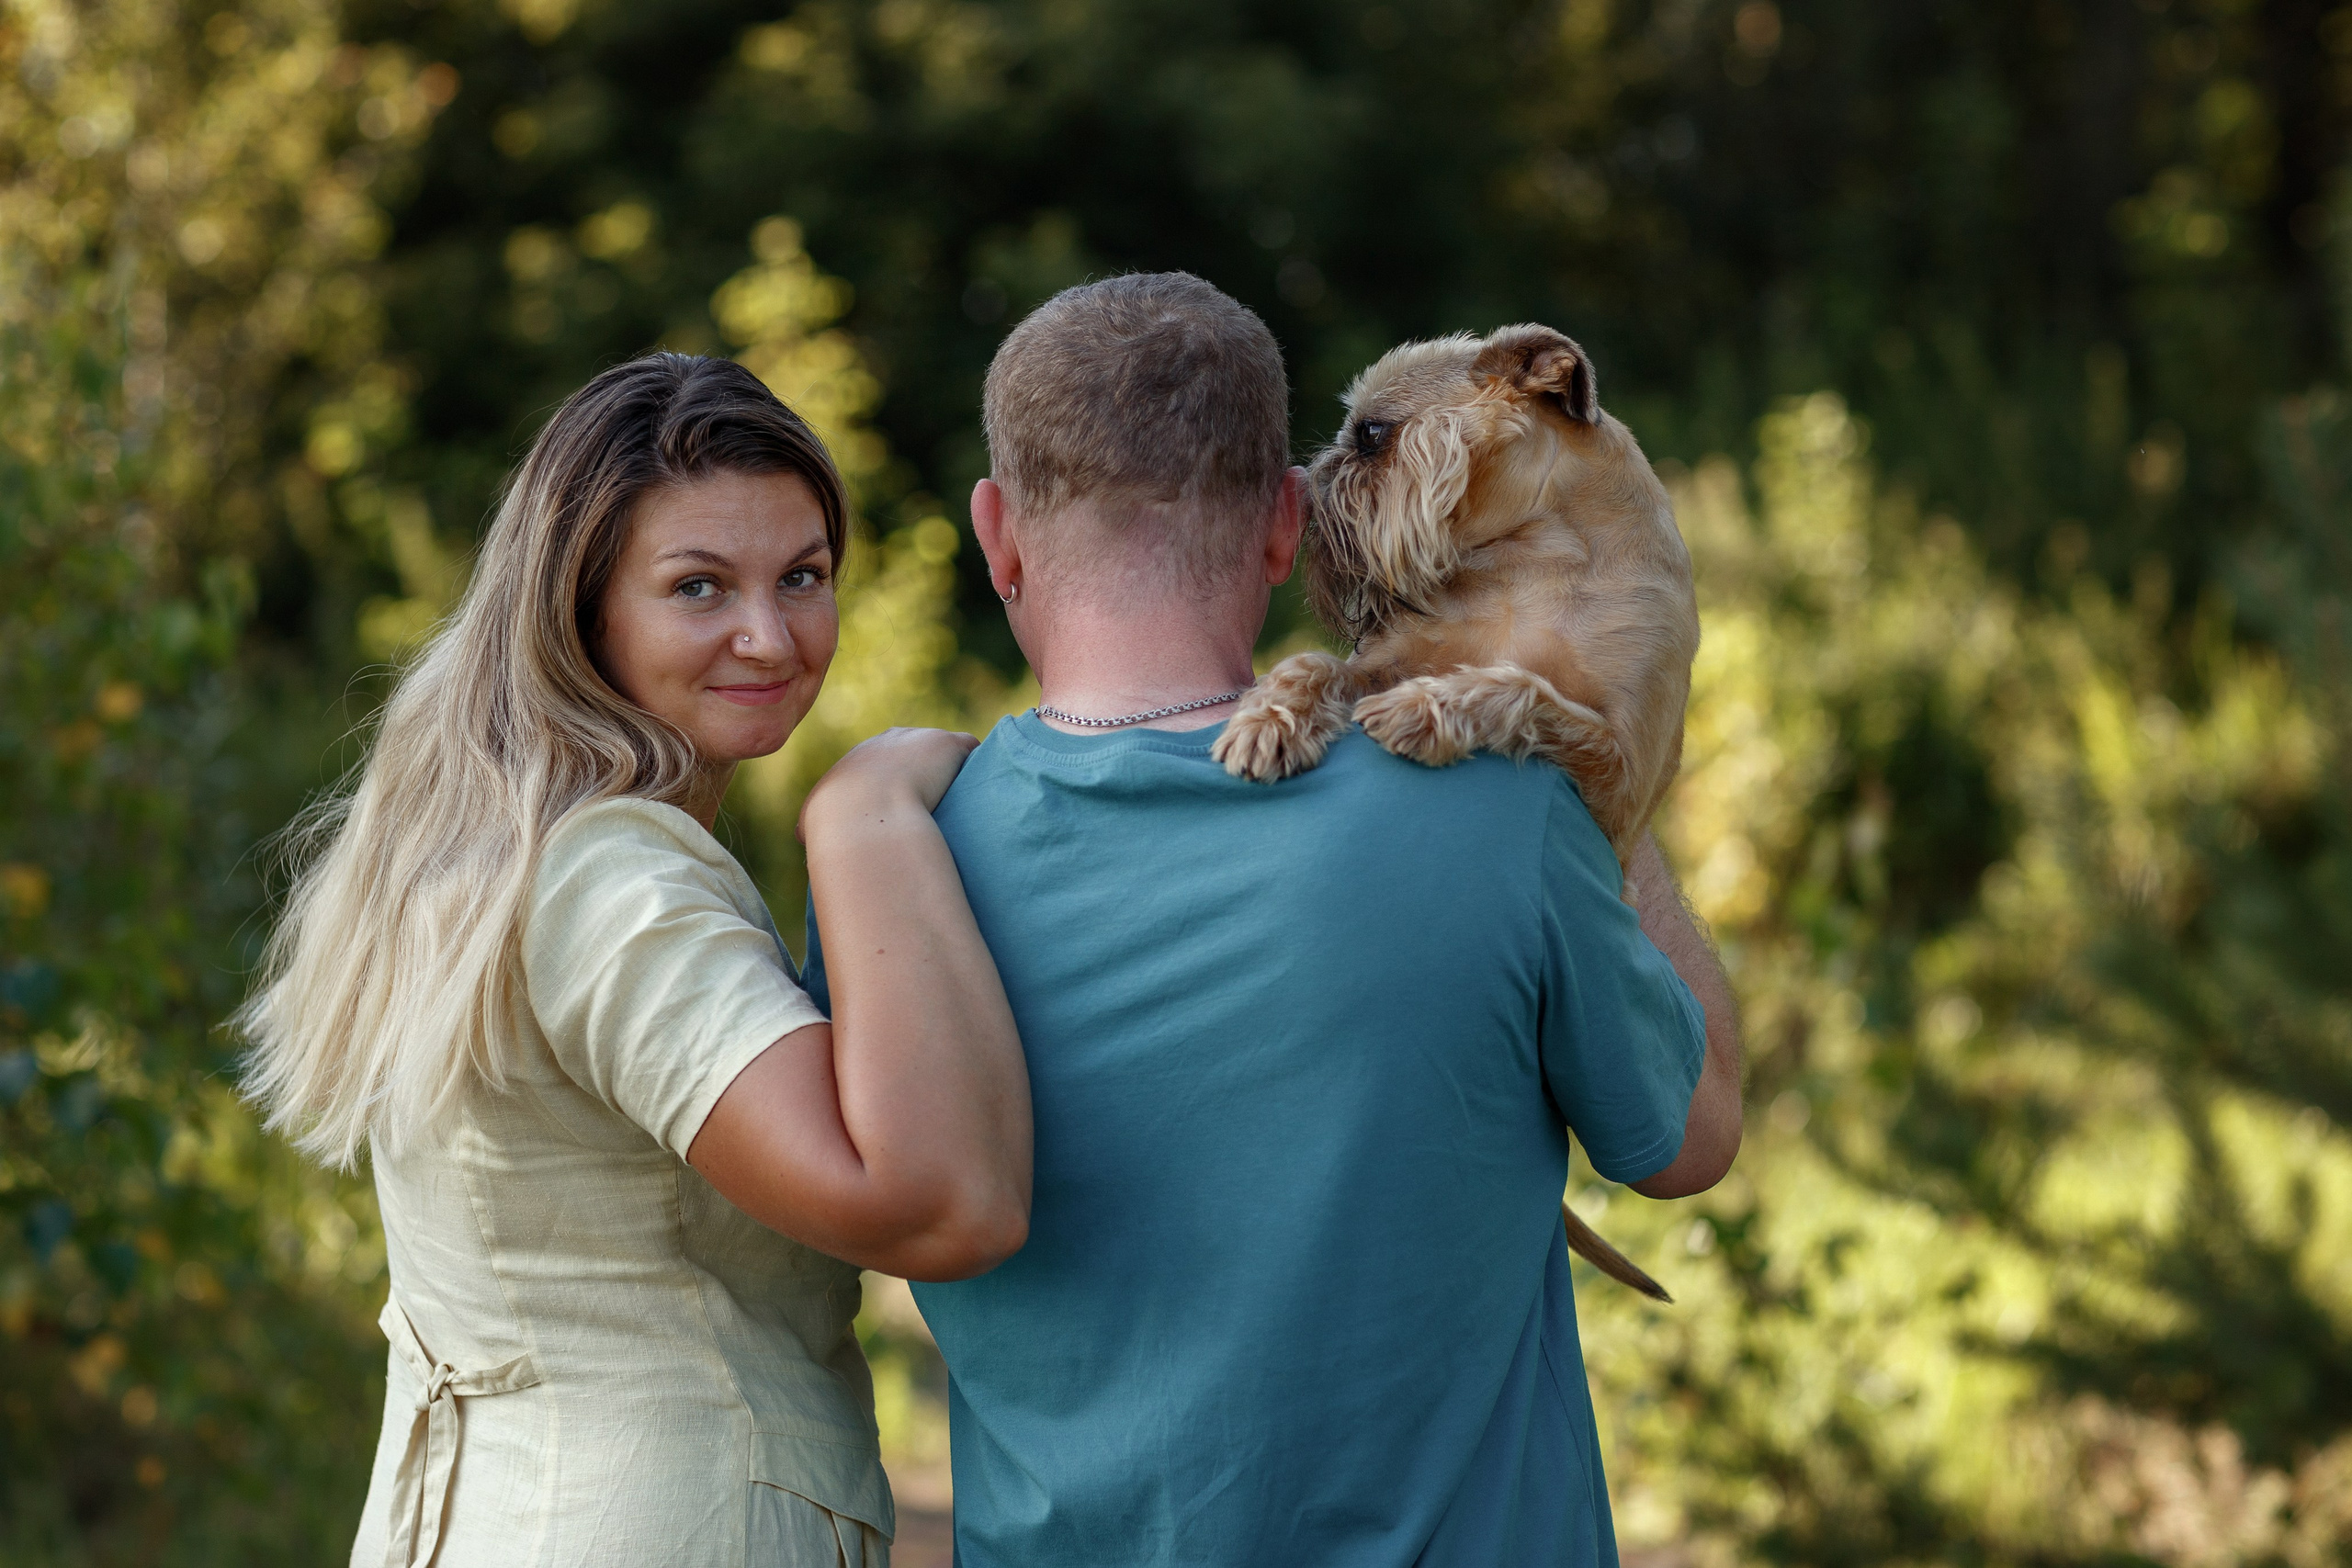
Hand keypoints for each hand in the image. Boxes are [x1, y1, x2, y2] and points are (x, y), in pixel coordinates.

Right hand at [799, 727, 979, 841]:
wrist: (863, 811)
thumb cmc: (834, 824)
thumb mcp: (811, 824)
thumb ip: (810, 827)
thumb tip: (802, 837)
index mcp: (858, 758)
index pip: (880, 761)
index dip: (893, 782)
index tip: (902, 805)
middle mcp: (886, 741)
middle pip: (910, 748)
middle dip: (921, 769)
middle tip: (933, 801)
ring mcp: (917, 739)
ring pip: (940, 747)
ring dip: (950, 767)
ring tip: (964, 795)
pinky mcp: (946, 745)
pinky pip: (968, 748)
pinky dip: (975, 762)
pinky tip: (984, 782)